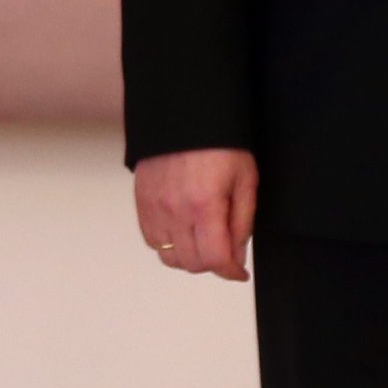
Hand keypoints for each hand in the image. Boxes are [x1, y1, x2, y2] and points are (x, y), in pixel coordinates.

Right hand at [134, 147, 257, 282]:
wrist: (183, 115)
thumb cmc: (218, 143)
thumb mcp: (245, 180)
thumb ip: (242, 222)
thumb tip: (236, 255)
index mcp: (204, 205)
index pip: (215, 259)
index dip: (231, 272)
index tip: (238, 272)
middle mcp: (175, 211)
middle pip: (192, 263)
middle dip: (212, 263)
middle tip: (224, 251)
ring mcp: (154, 208)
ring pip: (169, 258)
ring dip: (188, 257)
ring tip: (201, 241)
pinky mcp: (141, 203)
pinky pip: (152, 241)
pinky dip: (168, 244)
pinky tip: (182, 231)